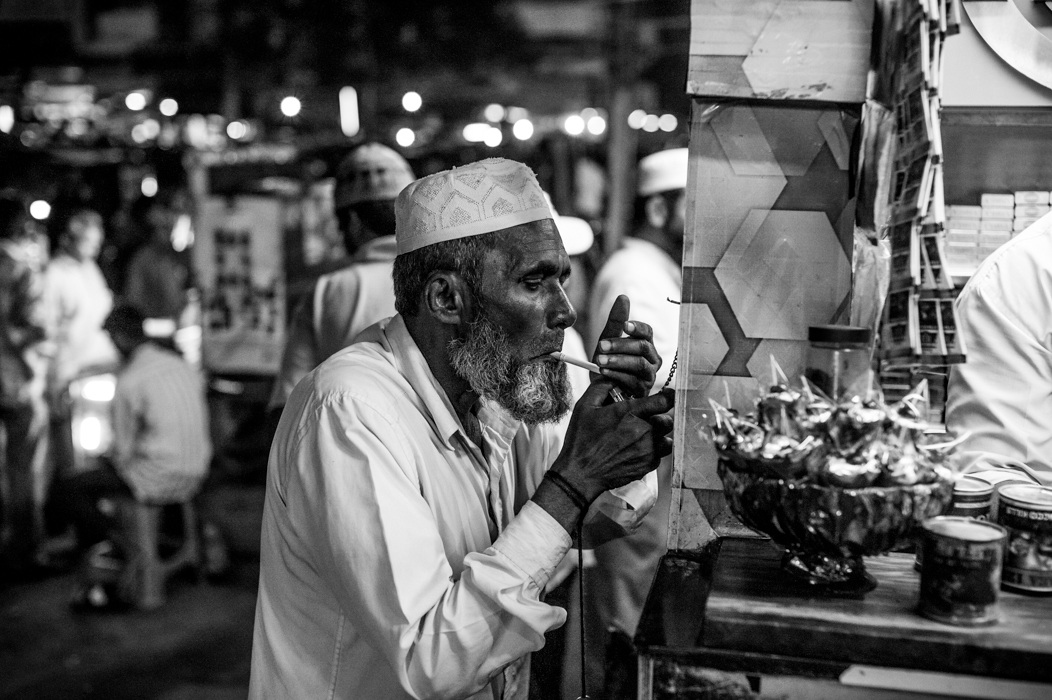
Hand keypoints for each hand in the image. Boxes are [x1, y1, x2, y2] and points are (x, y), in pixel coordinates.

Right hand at [550, 382, 673, 503]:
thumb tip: (615, 378)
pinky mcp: (648, 465)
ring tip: (642, 436)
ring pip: (667, 438)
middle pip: (668, 420)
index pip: (664, 401)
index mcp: (629, 413)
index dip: (668, 396)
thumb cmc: (581, 440)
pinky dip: (652, 451)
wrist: (581, 473)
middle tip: (645, 419)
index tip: (666, 396)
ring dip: (658, 435)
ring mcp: (647, 450)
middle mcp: (643, 431)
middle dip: (659, 417)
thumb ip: (602, 387)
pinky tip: (636, 449)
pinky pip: (660, 454)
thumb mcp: (585, 407)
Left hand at [592, 295, 659, 398]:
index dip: (637, 328)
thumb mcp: (607, 341)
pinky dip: (617, 375)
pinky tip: (603, 372)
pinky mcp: (643, 391)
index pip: (647, 332)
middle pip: (643, 347)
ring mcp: (649, 376)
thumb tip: (623, 297)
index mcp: (645, 345)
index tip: (624, 326)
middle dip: (621, 345)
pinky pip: (633, 381)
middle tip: (601, 345)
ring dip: (618, 361)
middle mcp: (652, 360)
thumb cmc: (608, 364)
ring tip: (599, 361)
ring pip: (639, 364)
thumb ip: (615, 321)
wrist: (602, 392)